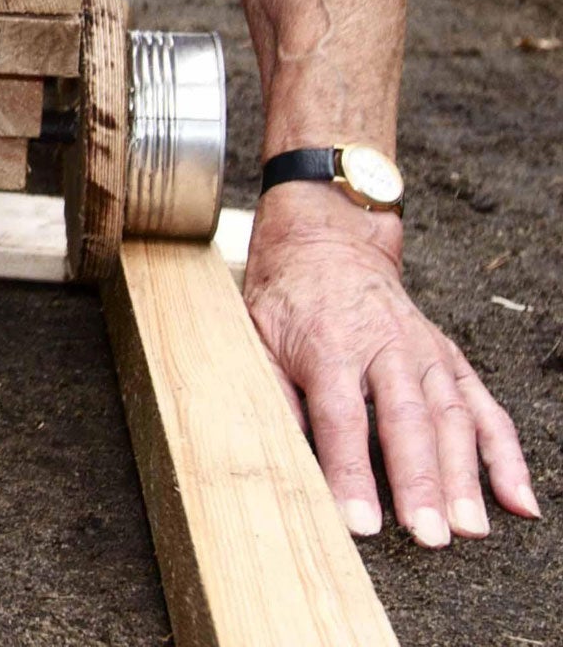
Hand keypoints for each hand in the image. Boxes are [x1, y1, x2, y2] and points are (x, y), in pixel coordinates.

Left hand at [245, 183, 538, 545]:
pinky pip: (485, 407)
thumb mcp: (256, 335)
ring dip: (465, 477)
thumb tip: (274, 453)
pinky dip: (505, 455)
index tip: (360, 523)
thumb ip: (270, 394)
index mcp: (330, 346)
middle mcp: (385, 348)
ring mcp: (425, 352)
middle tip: (428, 535)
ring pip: (452, 418)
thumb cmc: (287, 296)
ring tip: (469, 529)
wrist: (325, 240)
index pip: (342, 419)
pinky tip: (519, 499)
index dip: (351, 473)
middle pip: (407, 422)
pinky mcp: (450, 358)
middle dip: (421, 483)